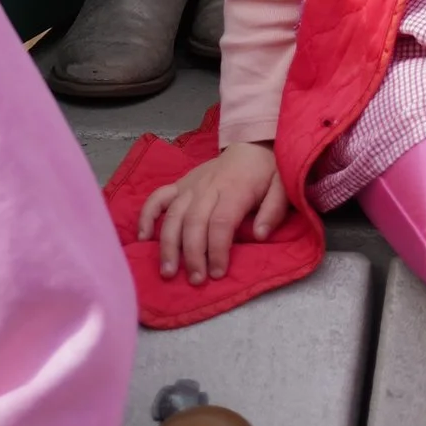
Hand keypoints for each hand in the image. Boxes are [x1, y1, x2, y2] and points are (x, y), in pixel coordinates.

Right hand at [139, 140, 289, 282]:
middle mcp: (208, 187)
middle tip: (196, 280)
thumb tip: (261, 234)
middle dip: (193, 254)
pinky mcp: (179, 184)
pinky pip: (157, 198)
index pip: (221, 222)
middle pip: (194, 223)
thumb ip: (274, 210)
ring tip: (168, 271)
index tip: (218, 273)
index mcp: (234, 189)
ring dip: (168, 245)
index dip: (217, 250)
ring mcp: (190, 186)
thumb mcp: (282, 185)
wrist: (251, 145)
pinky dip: (146, 216)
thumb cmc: (267, 172)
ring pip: (173, 215)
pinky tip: (143, 237)